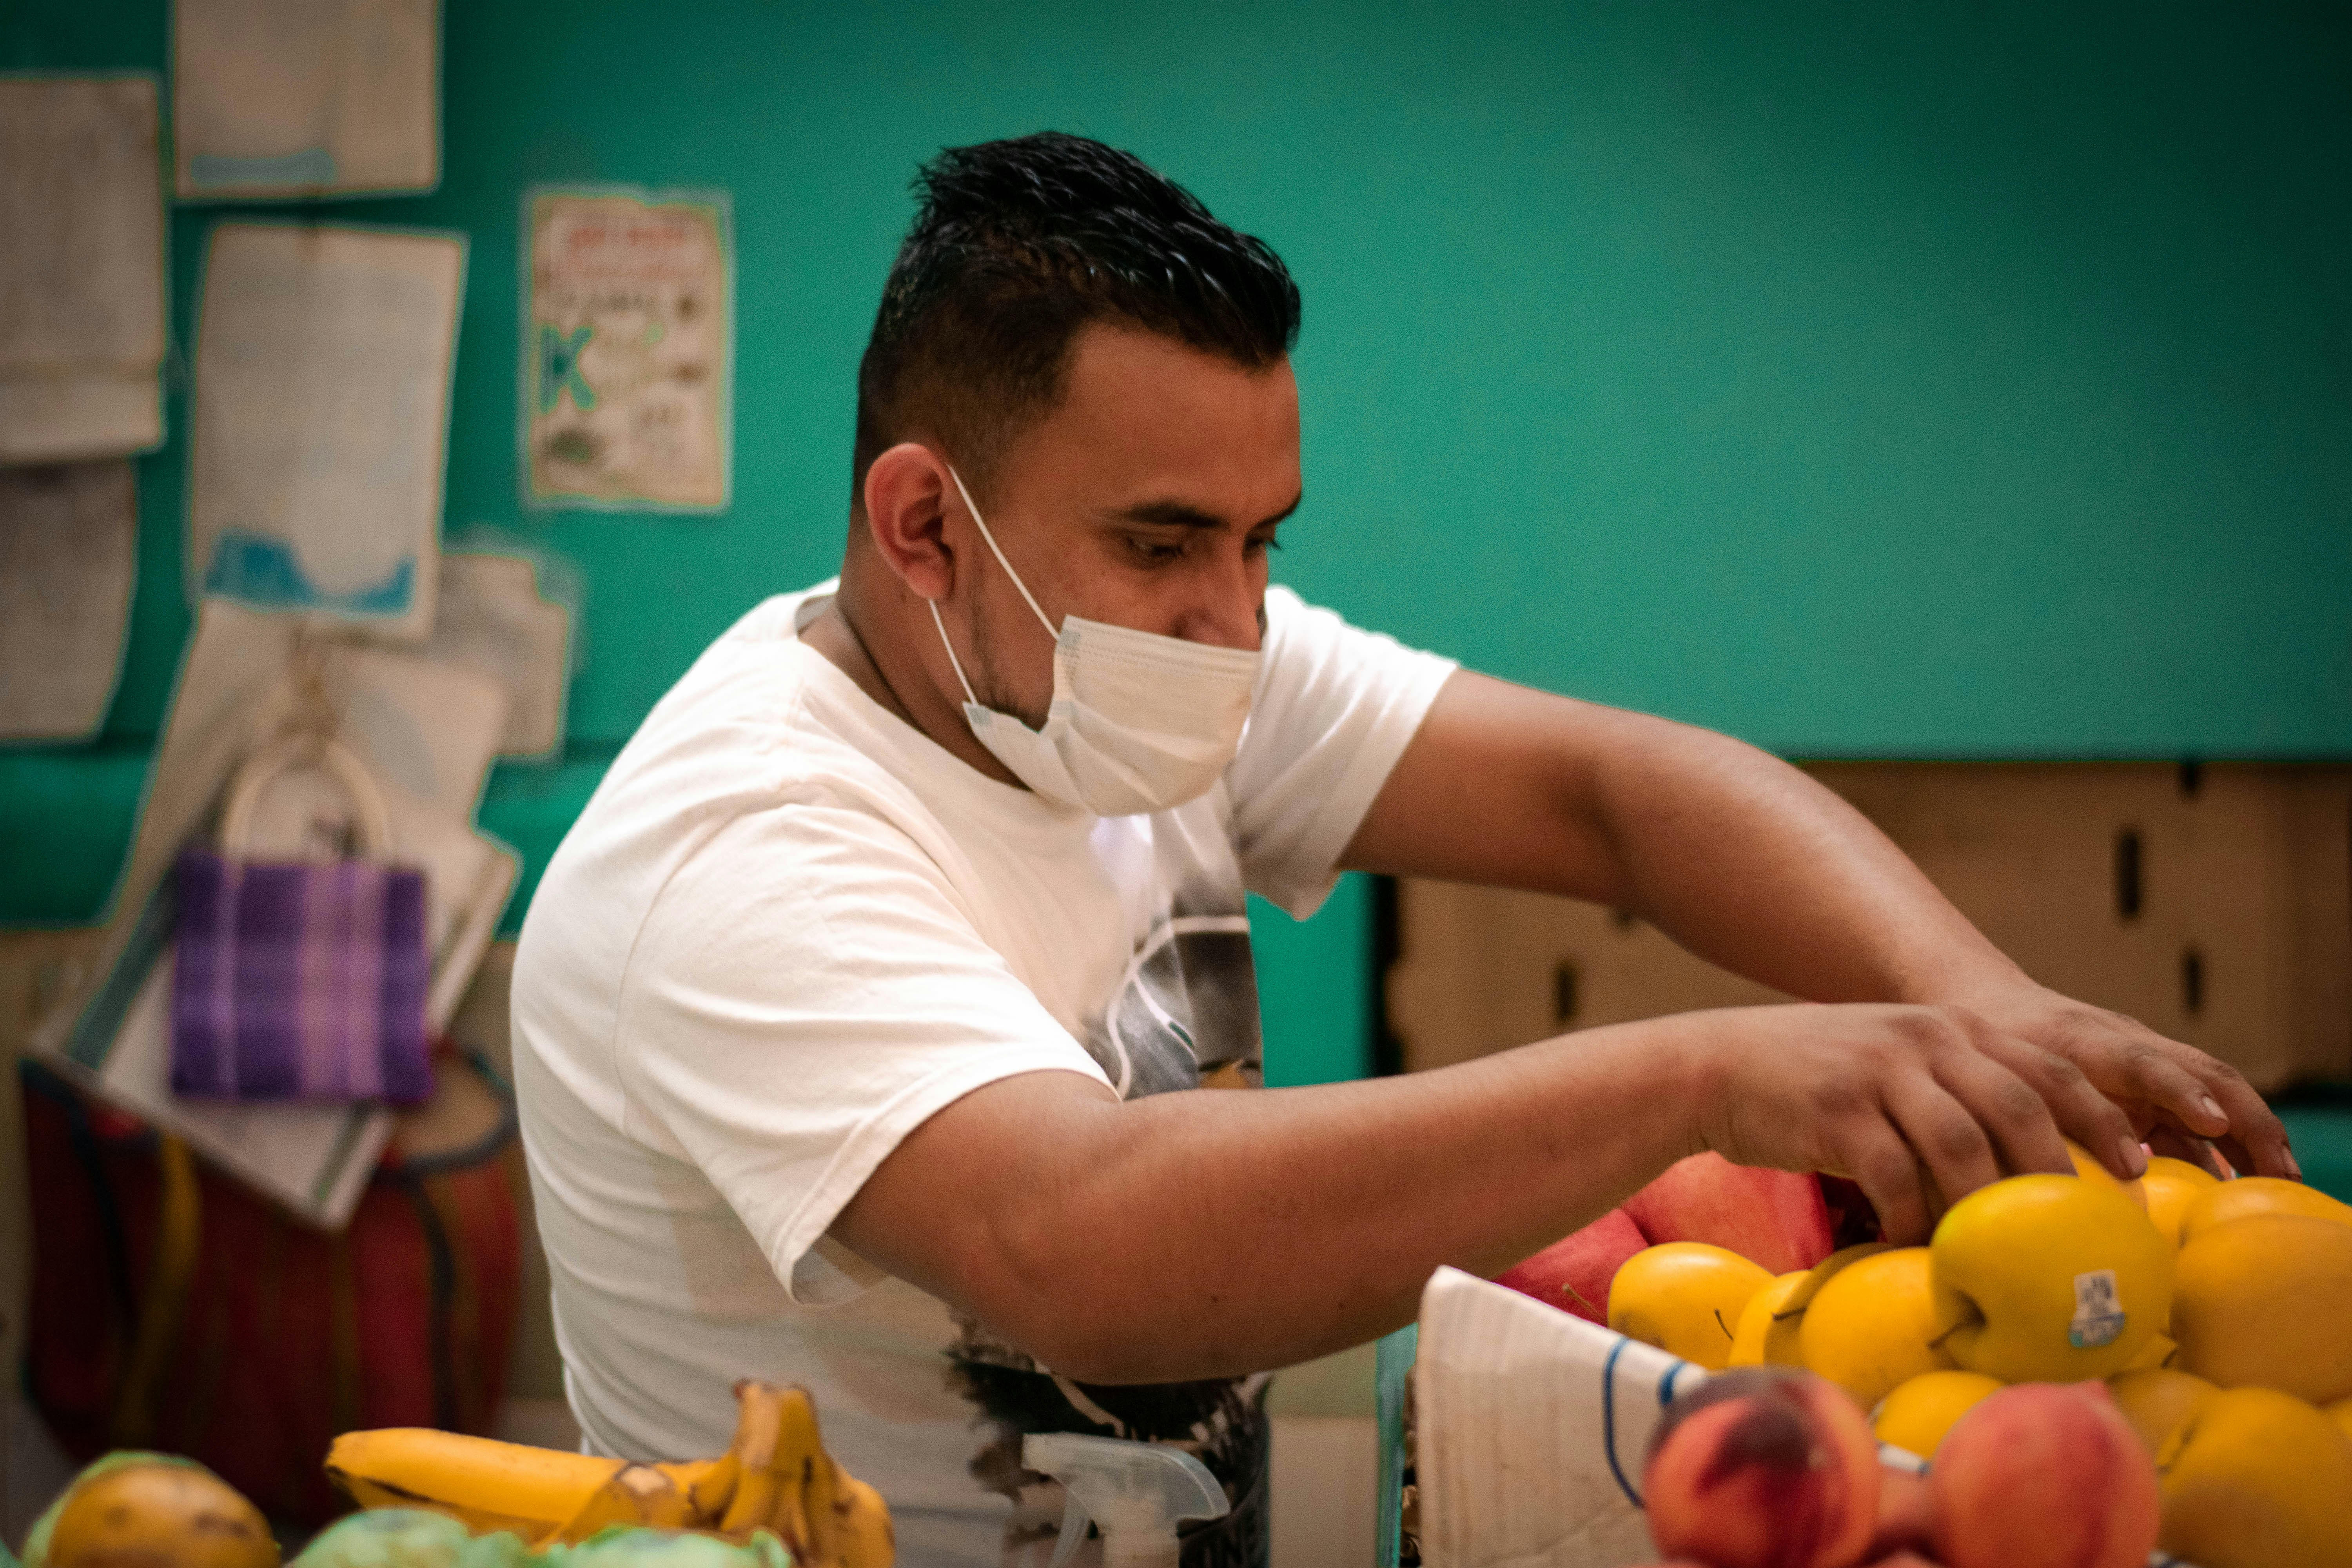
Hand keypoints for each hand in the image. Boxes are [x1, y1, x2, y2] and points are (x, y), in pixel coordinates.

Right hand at [1690, 1002, 2155, 1244]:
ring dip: (1986, 1203)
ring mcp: (1879, 1070)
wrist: (1715, 1065)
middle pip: (2020, 1103)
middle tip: (2081, 1224)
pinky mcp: (1835, 1109)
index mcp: (1949, 1026)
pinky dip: (1912, 1217)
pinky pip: (1893, 1174)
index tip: (2138, 1164)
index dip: (2100, 1117)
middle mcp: (1924, 1039)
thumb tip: (2028, 1168)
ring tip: (2000, 1251)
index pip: (2048, 1067)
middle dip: (2061, 1169)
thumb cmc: (1815, 1082)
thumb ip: (1957, 1093)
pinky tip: (1913, 1243)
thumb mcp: (1895, 1063)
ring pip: (1962, 1142)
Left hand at [1934, 979, 2296, 1182]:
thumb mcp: (2000, 1071)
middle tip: (2280, 1170)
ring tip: (2281, 1182)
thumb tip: (2046, 1170)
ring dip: (2249, 1136)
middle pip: (2204, 1076)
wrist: (1990, 1003)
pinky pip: (2195, 1120)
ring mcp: (2147, 1066)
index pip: (2142, 1062)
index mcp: (2090, 1040)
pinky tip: (2237, 1187)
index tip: (2211, 1120)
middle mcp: (2132, 1048)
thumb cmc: (1992, 1042)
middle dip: (2247, 1120)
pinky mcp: (2149, 1090)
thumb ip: (2026, 1110)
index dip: (2178, 1091)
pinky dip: (2222, 1149)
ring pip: (2212, 1095)